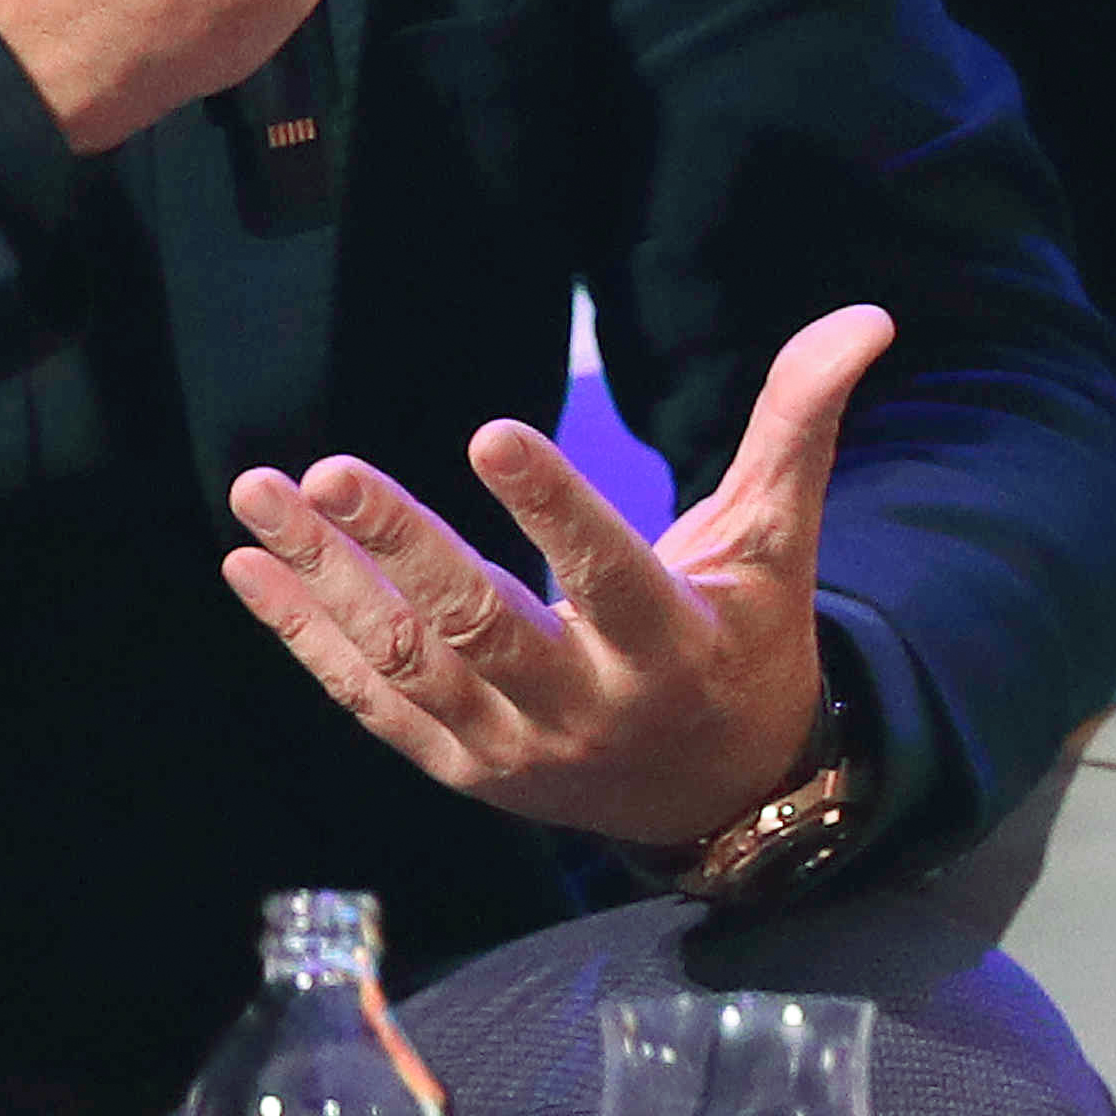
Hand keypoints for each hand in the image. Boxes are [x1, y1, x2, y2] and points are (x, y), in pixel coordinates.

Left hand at [217, 304, 896, 851]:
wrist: (721, 800)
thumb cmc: (746, 642)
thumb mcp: (778, 543)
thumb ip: (798, 428)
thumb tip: (865, 315)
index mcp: (668, 650)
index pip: (607, 574)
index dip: (552, 509)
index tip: (488, 431)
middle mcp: (582, 709)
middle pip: (479, 629)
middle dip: (400, 548)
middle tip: (327, 468)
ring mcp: (509, 748)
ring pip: (405, 663)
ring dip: (323, 581)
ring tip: (258, 492)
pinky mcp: (458, 764)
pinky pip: (370, 700)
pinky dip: (305, 637)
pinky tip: (250, 565)